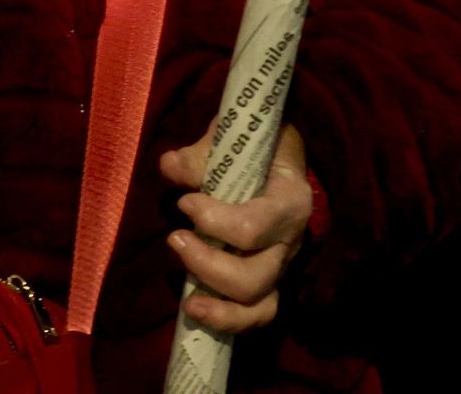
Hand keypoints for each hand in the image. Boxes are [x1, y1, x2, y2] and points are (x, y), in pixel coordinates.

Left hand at [157, 122, 312, 335]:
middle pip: (254, 276)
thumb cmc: (254, 147)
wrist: (278, 156)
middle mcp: (291, 240)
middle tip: (175, 238)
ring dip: (218, 304)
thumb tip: (170, 167)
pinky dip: (227, 320)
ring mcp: (281, 266)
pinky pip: (256, 315)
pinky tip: (196, 310)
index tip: (184, 203)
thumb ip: (199, 156)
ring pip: (257, 303)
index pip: (255, 226)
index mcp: (290, 200)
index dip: (214, 222)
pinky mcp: (268, 283)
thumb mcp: (229, 140)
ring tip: (186, 296)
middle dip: (208, 265)